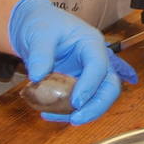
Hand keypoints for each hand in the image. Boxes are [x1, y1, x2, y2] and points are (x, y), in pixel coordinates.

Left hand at [7, 0, 133, 123]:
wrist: (33, 27)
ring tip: (53, 117)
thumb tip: (37, 77)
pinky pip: (79, 103)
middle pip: (109, 86)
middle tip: (76, 119)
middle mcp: (95, 60)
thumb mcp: (39, 34)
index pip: (98, 66)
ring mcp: (87, 74)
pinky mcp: (77, 85)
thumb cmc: (41, 24)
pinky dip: (66, 112)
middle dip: (97, 106)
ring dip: (82, 113)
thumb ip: (40, 54)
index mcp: (91, 43)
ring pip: (98, 99)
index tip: (76, 102)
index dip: (90, 85)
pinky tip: (48, 114)